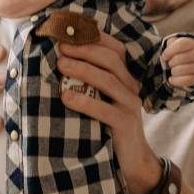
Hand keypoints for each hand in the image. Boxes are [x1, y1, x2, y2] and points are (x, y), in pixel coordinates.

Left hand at [56, 32, 162, 193]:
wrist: (133, 161)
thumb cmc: (111, 128)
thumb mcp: (104, 101)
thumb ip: (91, 84)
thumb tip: (60, 63)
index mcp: (126, 79)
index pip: (115, 50)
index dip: (95, 39)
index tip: (70, 33)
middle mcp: (132, 88)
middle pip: (110, 61)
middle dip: (85, 50)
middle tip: (60, 47)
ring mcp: (130, 106)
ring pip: (108, 81)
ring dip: (82, 69)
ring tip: (60, 64)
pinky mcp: (125, 125)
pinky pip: (105, 110)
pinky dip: (84, 102)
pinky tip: (66, 97)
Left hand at [163, 35, 193, 90]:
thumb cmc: (183, 51)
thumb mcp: (177, 43)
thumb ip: (170, 45)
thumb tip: (165, 56)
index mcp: (193, 44)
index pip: (180, 45)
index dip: (169, 51)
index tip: (164, 56)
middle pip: (177, 59)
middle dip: (170, 62)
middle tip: (171, 63)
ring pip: (178, 71)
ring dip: (172, 71)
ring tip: (174, 69)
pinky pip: (182, 81)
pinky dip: (174, 80)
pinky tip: (172, 78)